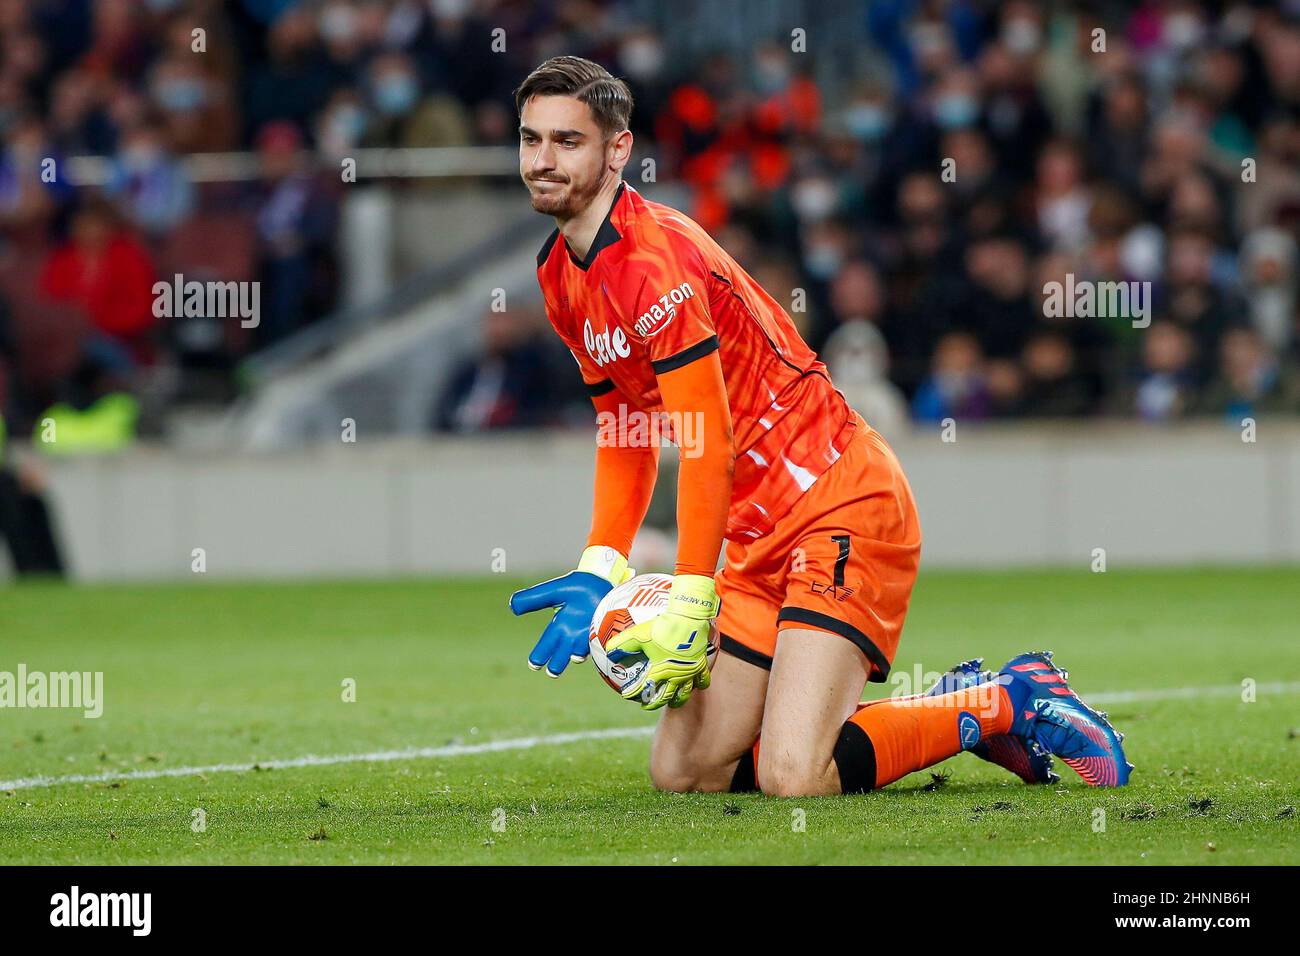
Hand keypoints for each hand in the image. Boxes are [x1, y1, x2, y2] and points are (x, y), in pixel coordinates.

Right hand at [509, 546, 631, 676]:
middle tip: (552, 672)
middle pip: (562, 654)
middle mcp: (574, 634)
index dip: (540, 654)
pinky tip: (594, 646)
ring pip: (580, 651)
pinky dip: (595, 647)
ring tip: (573, 656)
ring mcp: (590, 634)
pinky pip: (599, 645)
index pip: (547, 644)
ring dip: (576, 654)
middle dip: (557, 663)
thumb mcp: (555, 591)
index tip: (534, 665)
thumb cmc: (581, 586)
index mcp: (561, 625)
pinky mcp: (605, 633)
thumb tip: (512, 606)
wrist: (606, 580)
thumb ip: (534, 598)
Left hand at [606, 574, 718, 709]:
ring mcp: (689, 673)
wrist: (688, 619)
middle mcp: (674, 676)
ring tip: (673, 703)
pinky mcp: (701, 666)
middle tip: (646, 706)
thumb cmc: (662, 626)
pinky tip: (696, 685)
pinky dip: (699, 685)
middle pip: (664, 697)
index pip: (643, 688)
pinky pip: (702, 680)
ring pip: (684, 694)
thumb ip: (622, 644)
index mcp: (659, 671)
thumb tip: (608, 651)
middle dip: (653, 703)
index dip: (633, 693)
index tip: (626, 695)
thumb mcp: (638, 634)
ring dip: (677, 700)